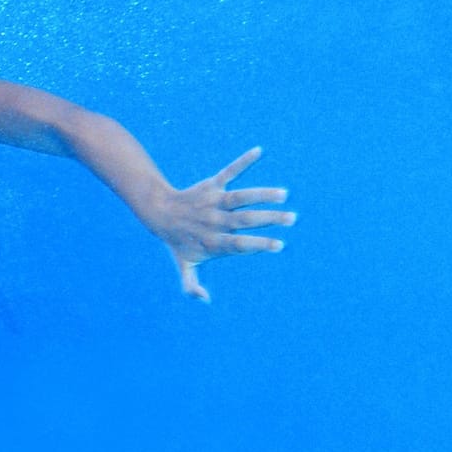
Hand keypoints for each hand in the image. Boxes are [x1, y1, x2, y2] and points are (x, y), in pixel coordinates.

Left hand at [151, 146, 294, 303]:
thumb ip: (191, 285)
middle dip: (269, 219)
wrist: (159, 212)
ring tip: (284, 194)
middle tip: (292, 219)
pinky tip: (259, 151)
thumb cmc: (178, 241)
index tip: (279, 245)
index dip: (258, 245)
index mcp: (213, 241)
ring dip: (262, 194)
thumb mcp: (183, 265)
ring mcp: (214, 201)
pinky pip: (228, 171)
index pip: (239, 244)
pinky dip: (242, 161)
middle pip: (245, 220)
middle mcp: (216, 220)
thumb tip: (205, 300)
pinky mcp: (212, 184)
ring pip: (240, 197)